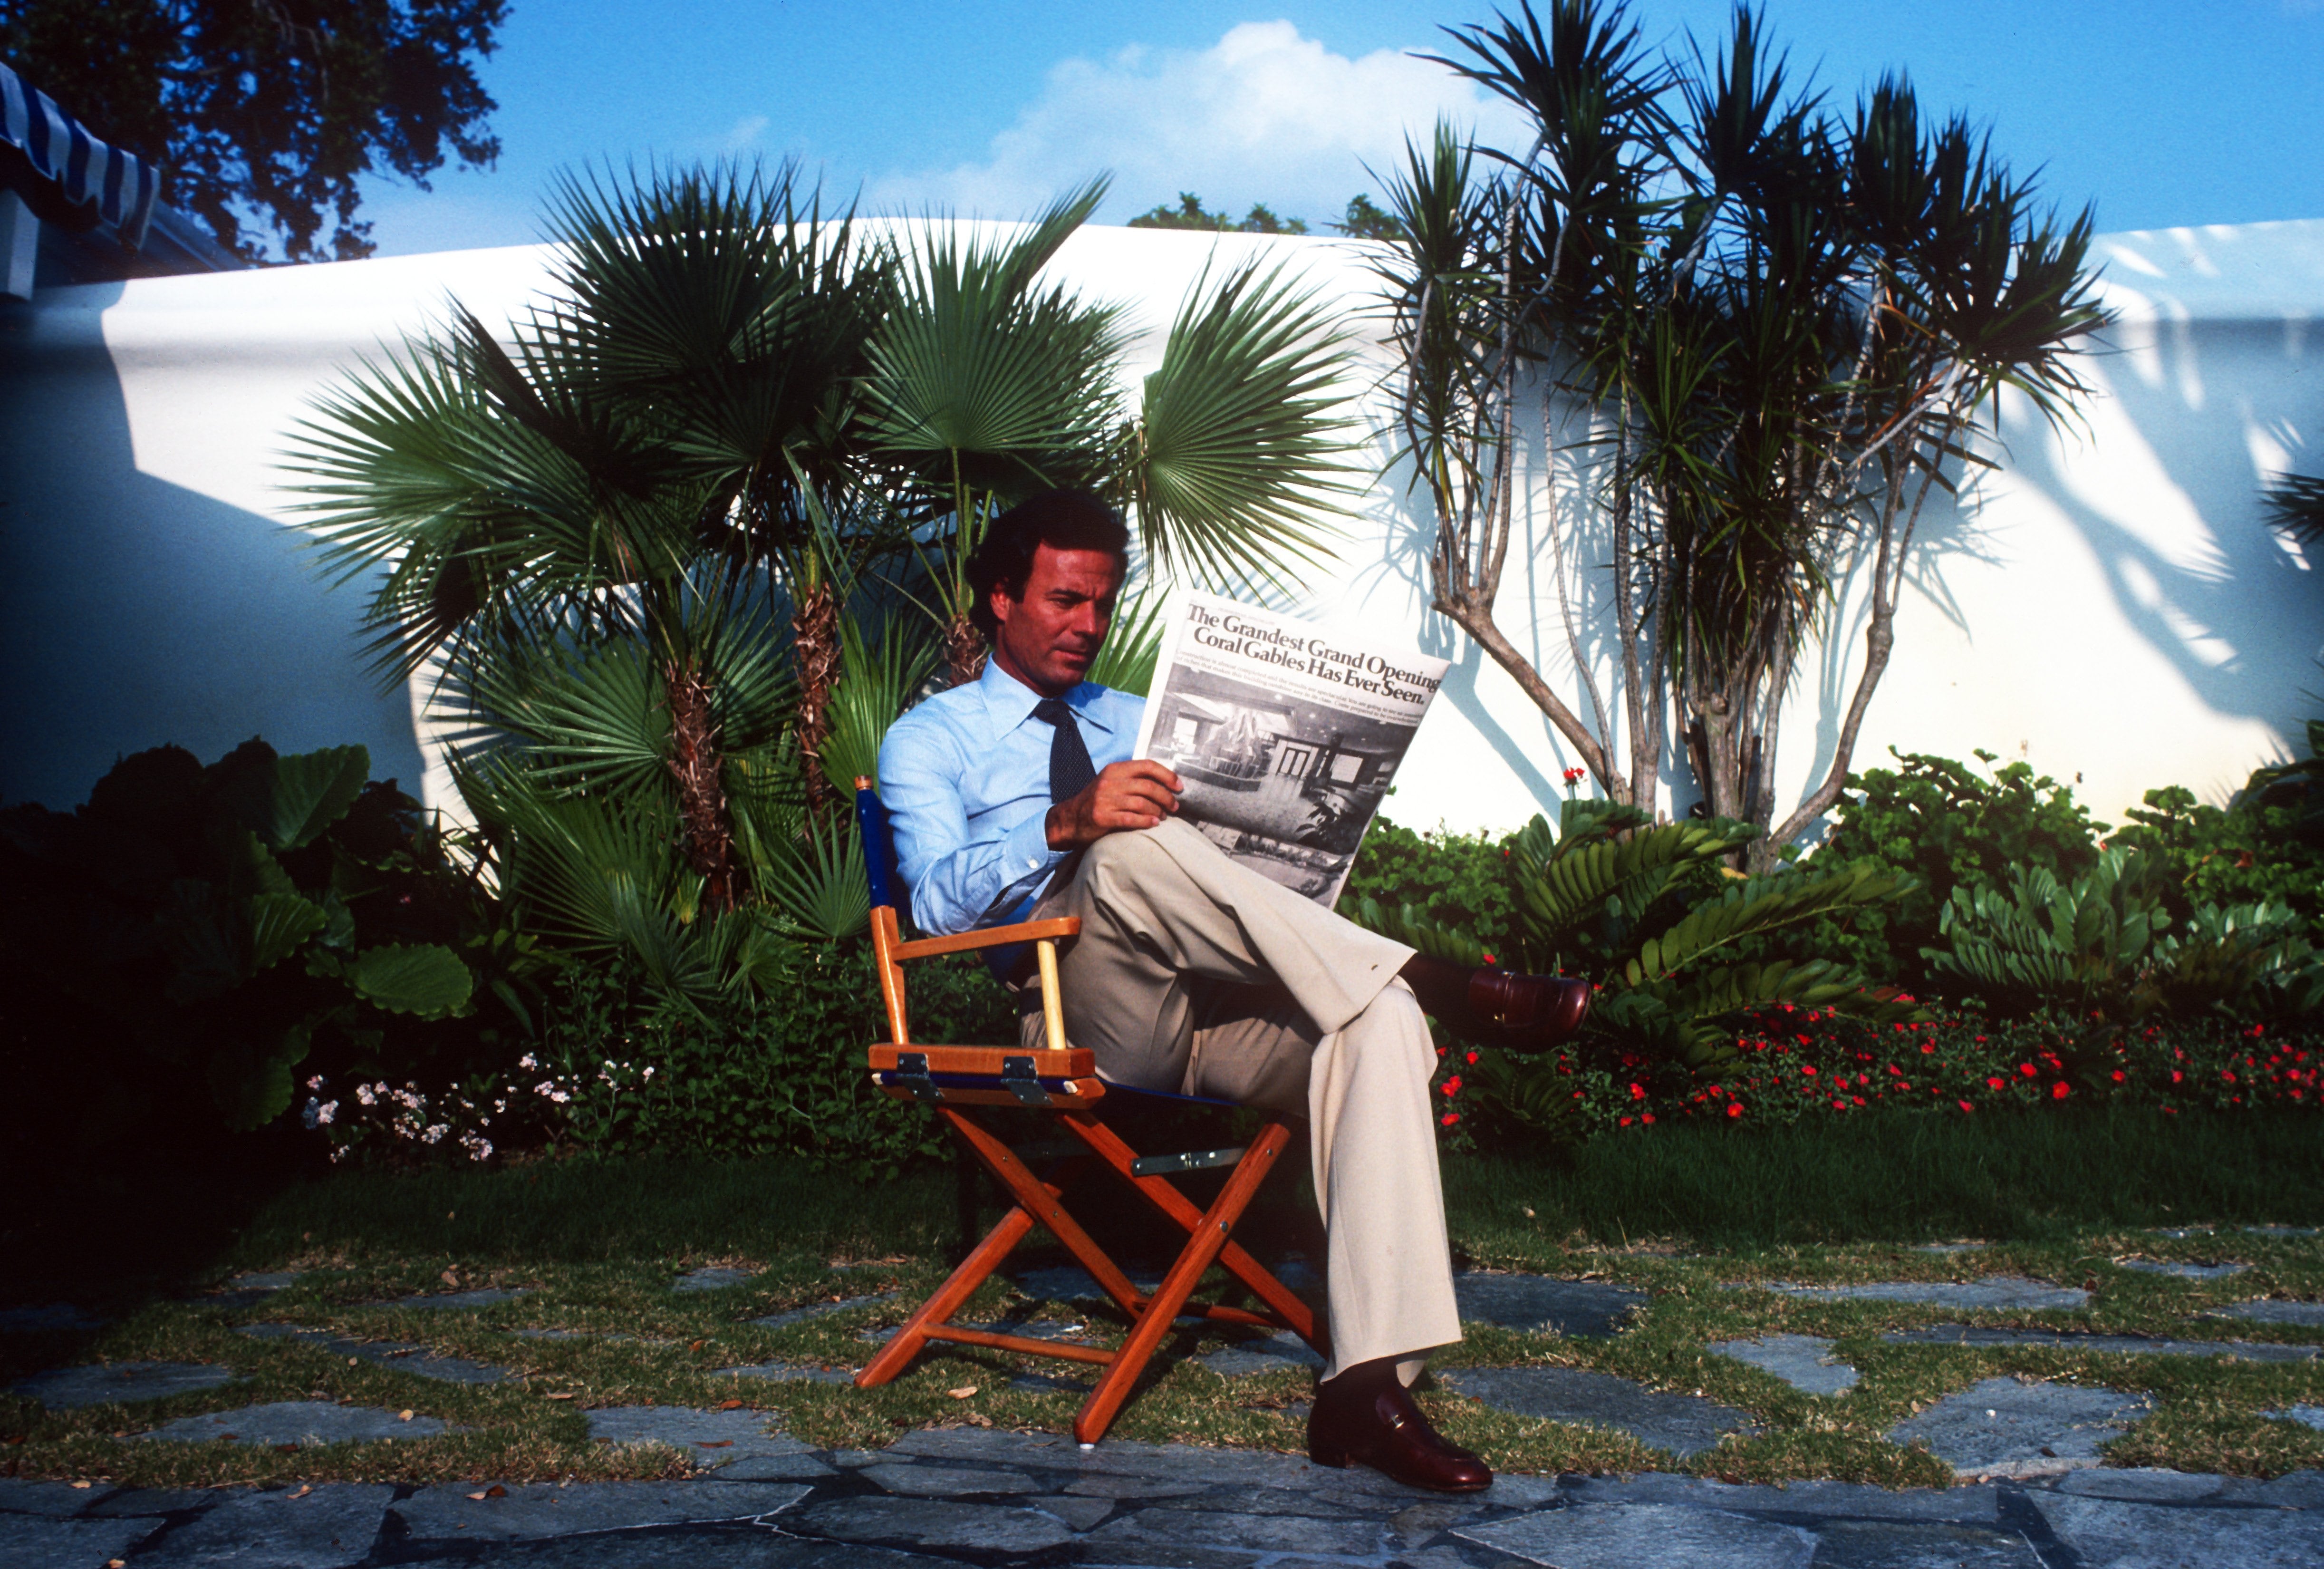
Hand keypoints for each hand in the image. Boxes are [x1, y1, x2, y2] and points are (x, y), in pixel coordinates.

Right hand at [1046, 760, 1181, 849]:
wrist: (1070, 819)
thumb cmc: (1097, 800)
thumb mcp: (1111, 782)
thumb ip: (1132, 779)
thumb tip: (1164, 782)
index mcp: (1115, 769)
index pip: (1147, 766)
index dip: (1167, 775)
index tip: (1179, 786)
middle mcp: (1110, 782)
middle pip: (1148, 786)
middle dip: (1166, 797)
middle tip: (1174, 806)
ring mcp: (1105, 799)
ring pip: (1142, 803)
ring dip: (1158, 811)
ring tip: (1163, 817)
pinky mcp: (1102, 817)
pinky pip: (1131, 819)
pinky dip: (1146, 821)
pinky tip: (1154, 823)